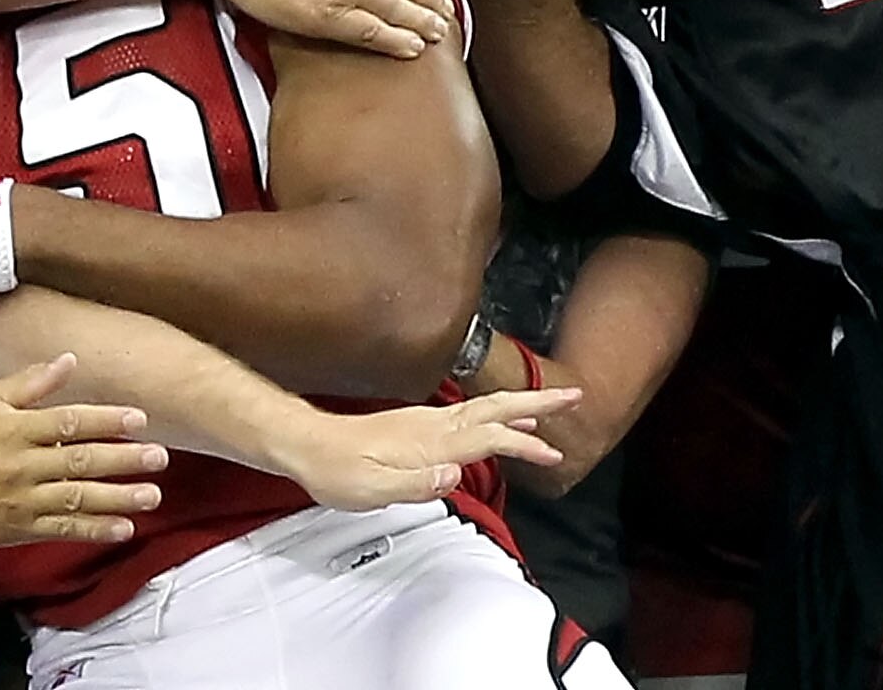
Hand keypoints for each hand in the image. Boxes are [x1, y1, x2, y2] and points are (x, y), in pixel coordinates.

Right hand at [0, 357, 166, 548]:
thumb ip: (31, 383)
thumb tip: (69, 360)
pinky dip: (95, 530)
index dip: (104, 419)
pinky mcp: (25, 527)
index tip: (138, 419)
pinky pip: (64, 529)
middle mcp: (22, 465)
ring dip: (117, 498)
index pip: (66, 422)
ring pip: (76, 498)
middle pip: (78, 461)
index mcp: (15, 429)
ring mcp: (24, 499)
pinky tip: (124, 528)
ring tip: (152, 494)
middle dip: (122, 459)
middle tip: (158, 457)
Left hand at [268, 387, 578, 510]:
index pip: (487, 438)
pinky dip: (496, 417)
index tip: (552, 453)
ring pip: (485, 409)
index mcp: (429, 440)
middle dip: (536, 402)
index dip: (521, 445)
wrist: (307, 446)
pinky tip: (503, 425)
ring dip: (521, 406)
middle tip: (574, 394)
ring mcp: (427, 423)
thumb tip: (454, 475)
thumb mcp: (371, 488)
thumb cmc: (338, 470)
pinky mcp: (419, 428)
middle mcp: (433, 425)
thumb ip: (414, 482)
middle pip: (495, 408)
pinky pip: (470, 418)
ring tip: (553, 409)